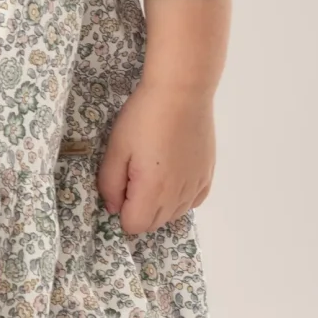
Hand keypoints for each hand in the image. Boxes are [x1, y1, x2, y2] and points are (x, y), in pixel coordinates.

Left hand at [95, 80, 215, 236]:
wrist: (182, 92)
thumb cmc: (144, 116)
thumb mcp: (116, 148)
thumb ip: (109, 183)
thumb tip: (113, 207)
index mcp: (152, 191)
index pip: (134, 226)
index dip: (121, 211)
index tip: (120, 187)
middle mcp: (178, 196)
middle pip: (154, 224)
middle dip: (138, 210)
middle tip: (133, 176)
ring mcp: (196, 186)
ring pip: (174, 215)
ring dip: (159, 205)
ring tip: (153, 172)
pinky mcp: (207, 175)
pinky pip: (192, 202)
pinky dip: (180, 198)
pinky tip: (173, 175)